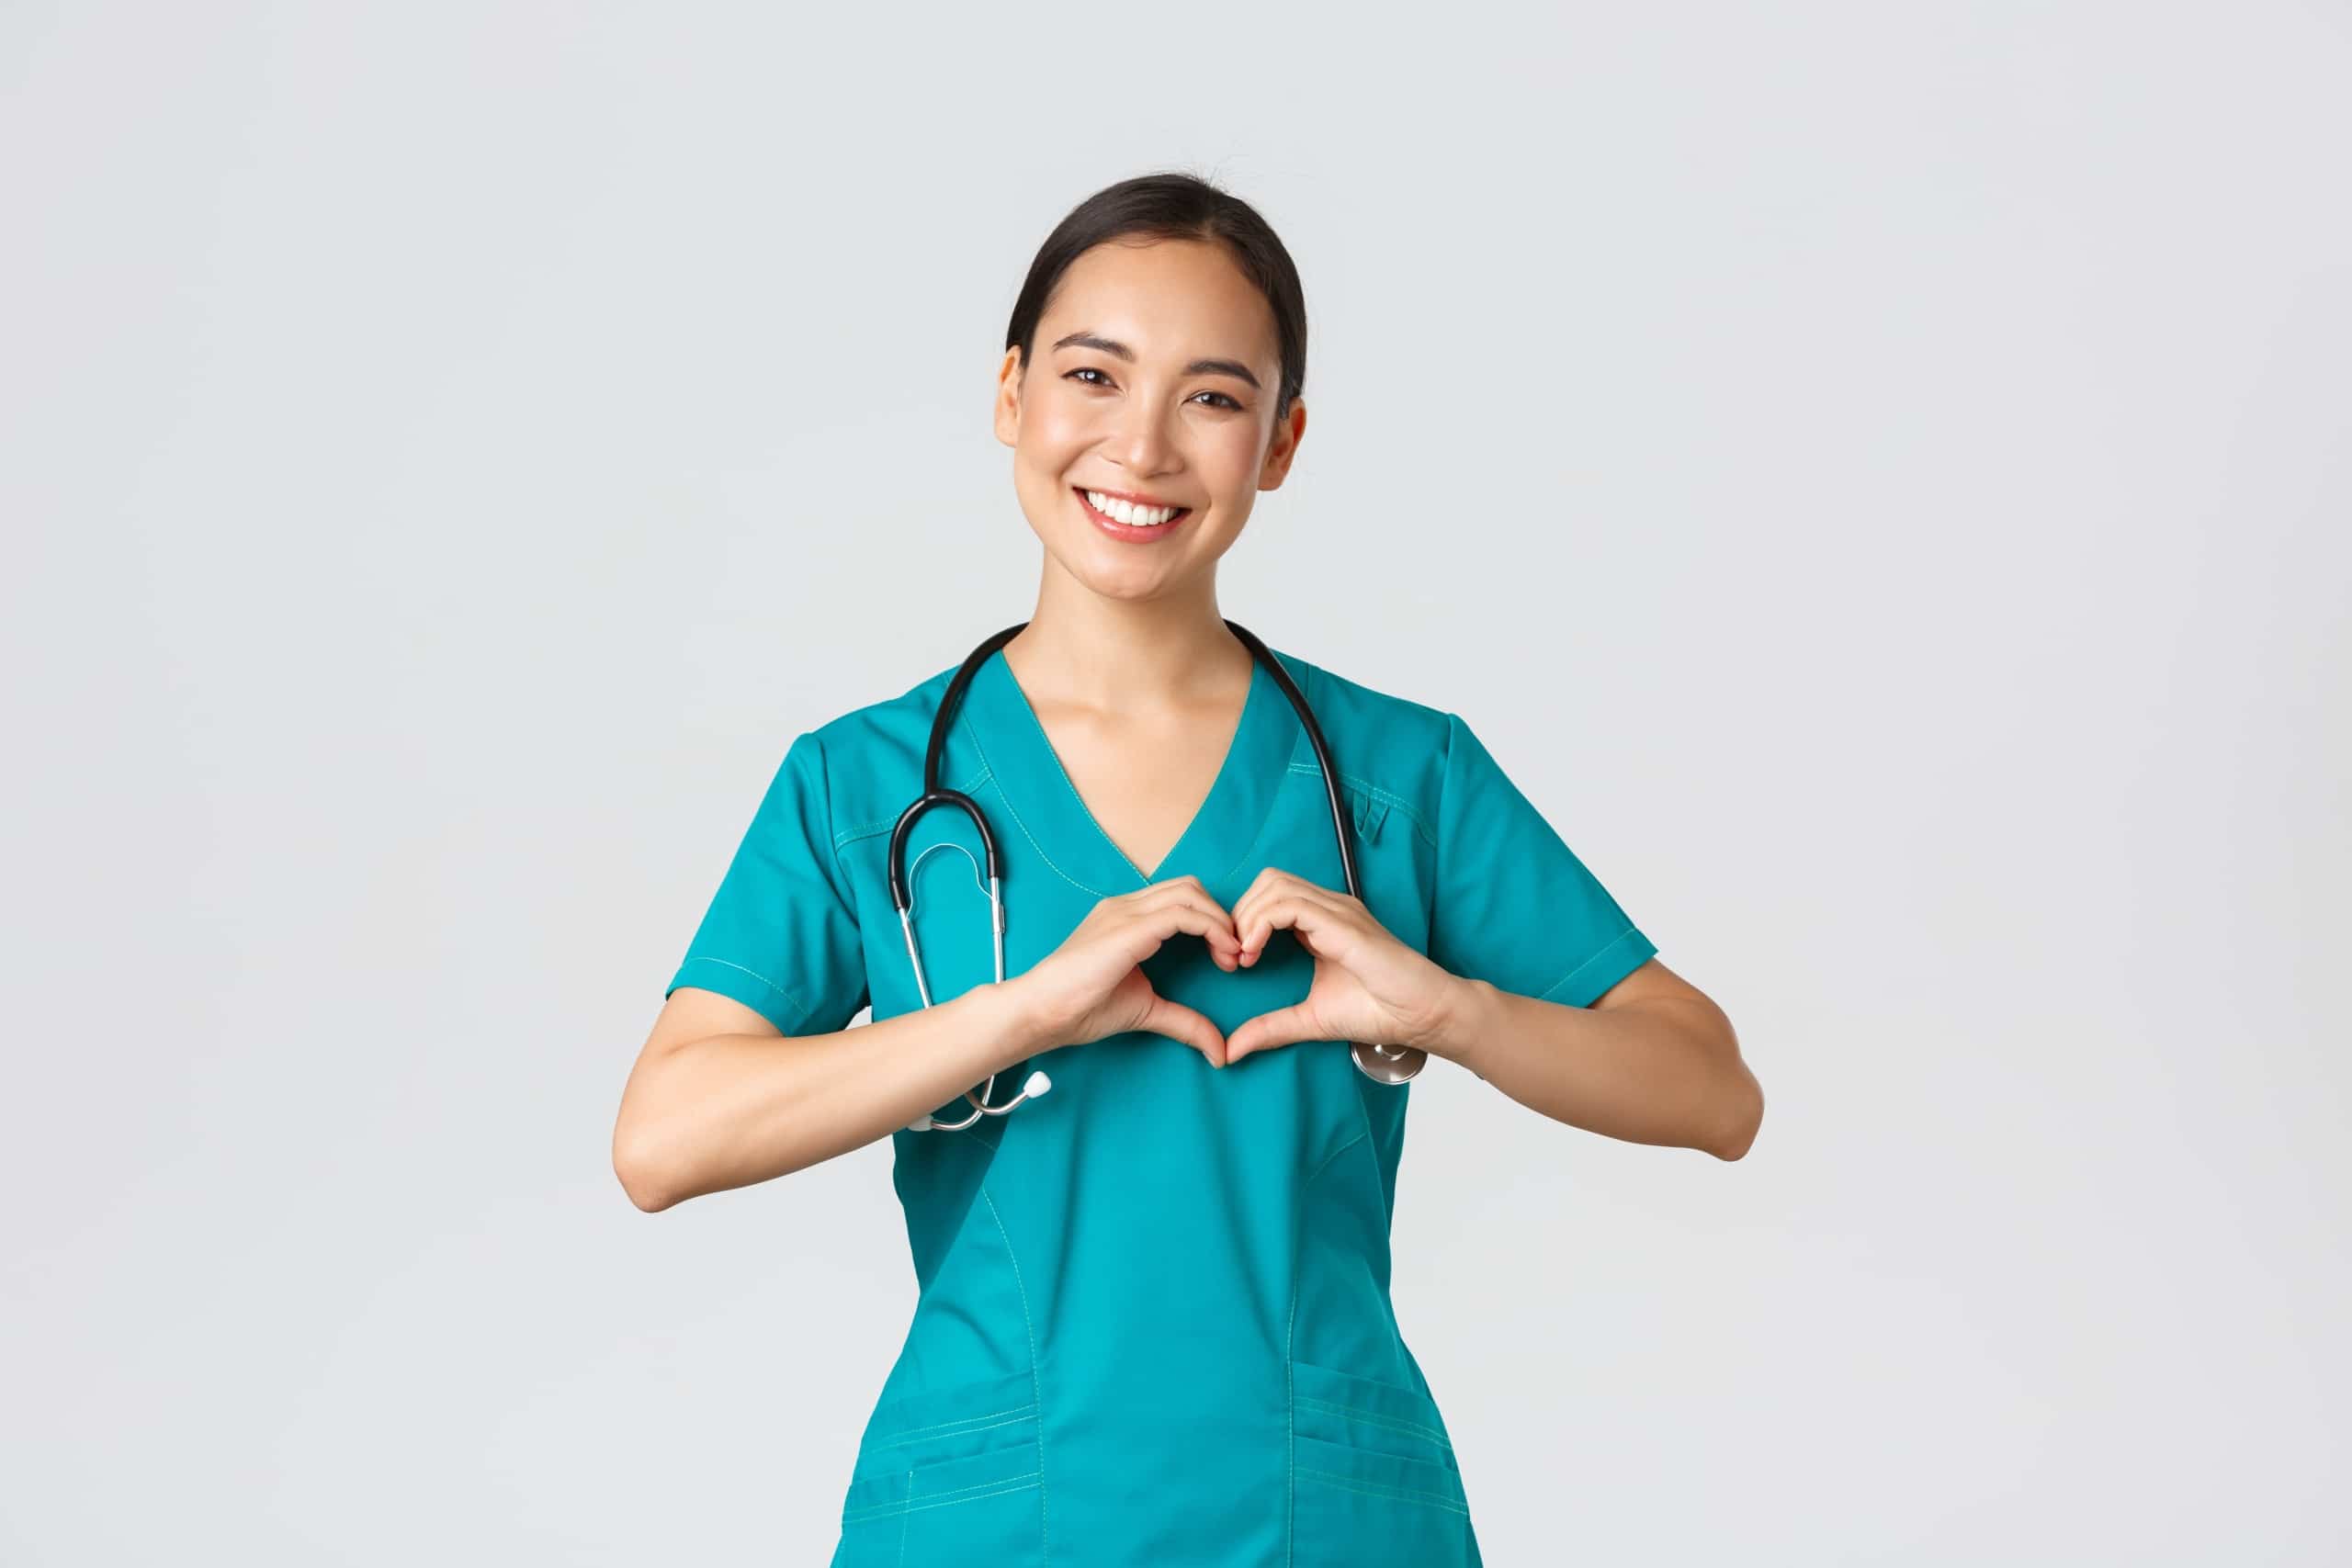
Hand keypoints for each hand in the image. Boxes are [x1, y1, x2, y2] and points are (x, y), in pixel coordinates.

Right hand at [1011, 875, 1243, 1068]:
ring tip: (1231, 956)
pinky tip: (1220, 953)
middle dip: (1220, 916)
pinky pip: (1182, 913)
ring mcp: (1125, 912)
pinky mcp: (1128, 927)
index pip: (1181, 899)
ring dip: (1220, 922)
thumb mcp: (1145, 1011)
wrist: (1040, 1011)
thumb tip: (1218, 1050)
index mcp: (1126, 918)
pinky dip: (1210, 928)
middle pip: (1190, 887)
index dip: (1212, 922)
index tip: (1228, 957)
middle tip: (1234, 955)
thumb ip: (1183, 1021)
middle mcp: (1126, 906)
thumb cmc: (1079, 1008)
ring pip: (1189, 893)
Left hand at [1225, 868, 1459, 1064]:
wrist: (1424, 1014)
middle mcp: (1329, 907)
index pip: (1270, 896)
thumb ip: (1271, 1028)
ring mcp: (1337, 910)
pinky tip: (1255, 952)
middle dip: (1240, 914)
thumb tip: (1231, 1050)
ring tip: (1244, 956)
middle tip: (1233, 957)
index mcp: (1322, 921)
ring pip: (1274, 886)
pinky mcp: (1342, 922)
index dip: (1243, 921)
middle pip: (1267, 882)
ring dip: (1247, 917)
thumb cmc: (1381, 1011)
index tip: (1234, 962)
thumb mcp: (1311, 1020)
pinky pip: (1289, 905)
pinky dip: (1261, 923)